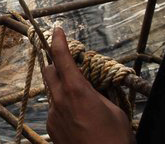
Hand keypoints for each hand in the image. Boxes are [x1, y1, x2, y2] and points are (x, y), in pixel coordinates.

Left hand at [42, 28, 133, 143]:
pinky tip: (79, 119)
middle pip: (49, 71)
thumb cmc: (115, 140)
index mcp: (77, 91)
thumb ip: (99, 94)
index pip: (62, 57)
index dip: (58, 41)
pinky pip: (55, 110)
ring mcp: (53, 115)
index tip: (57, 30)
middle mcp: (60, 100)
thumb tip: (92, 88)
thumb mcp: (115, 110)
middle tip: (68, 63)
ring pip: (53, 92)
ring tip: (82, 101)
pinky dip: (64, 108)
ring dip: (63, 89)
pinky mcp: (51, 128)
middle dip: (57, 63)